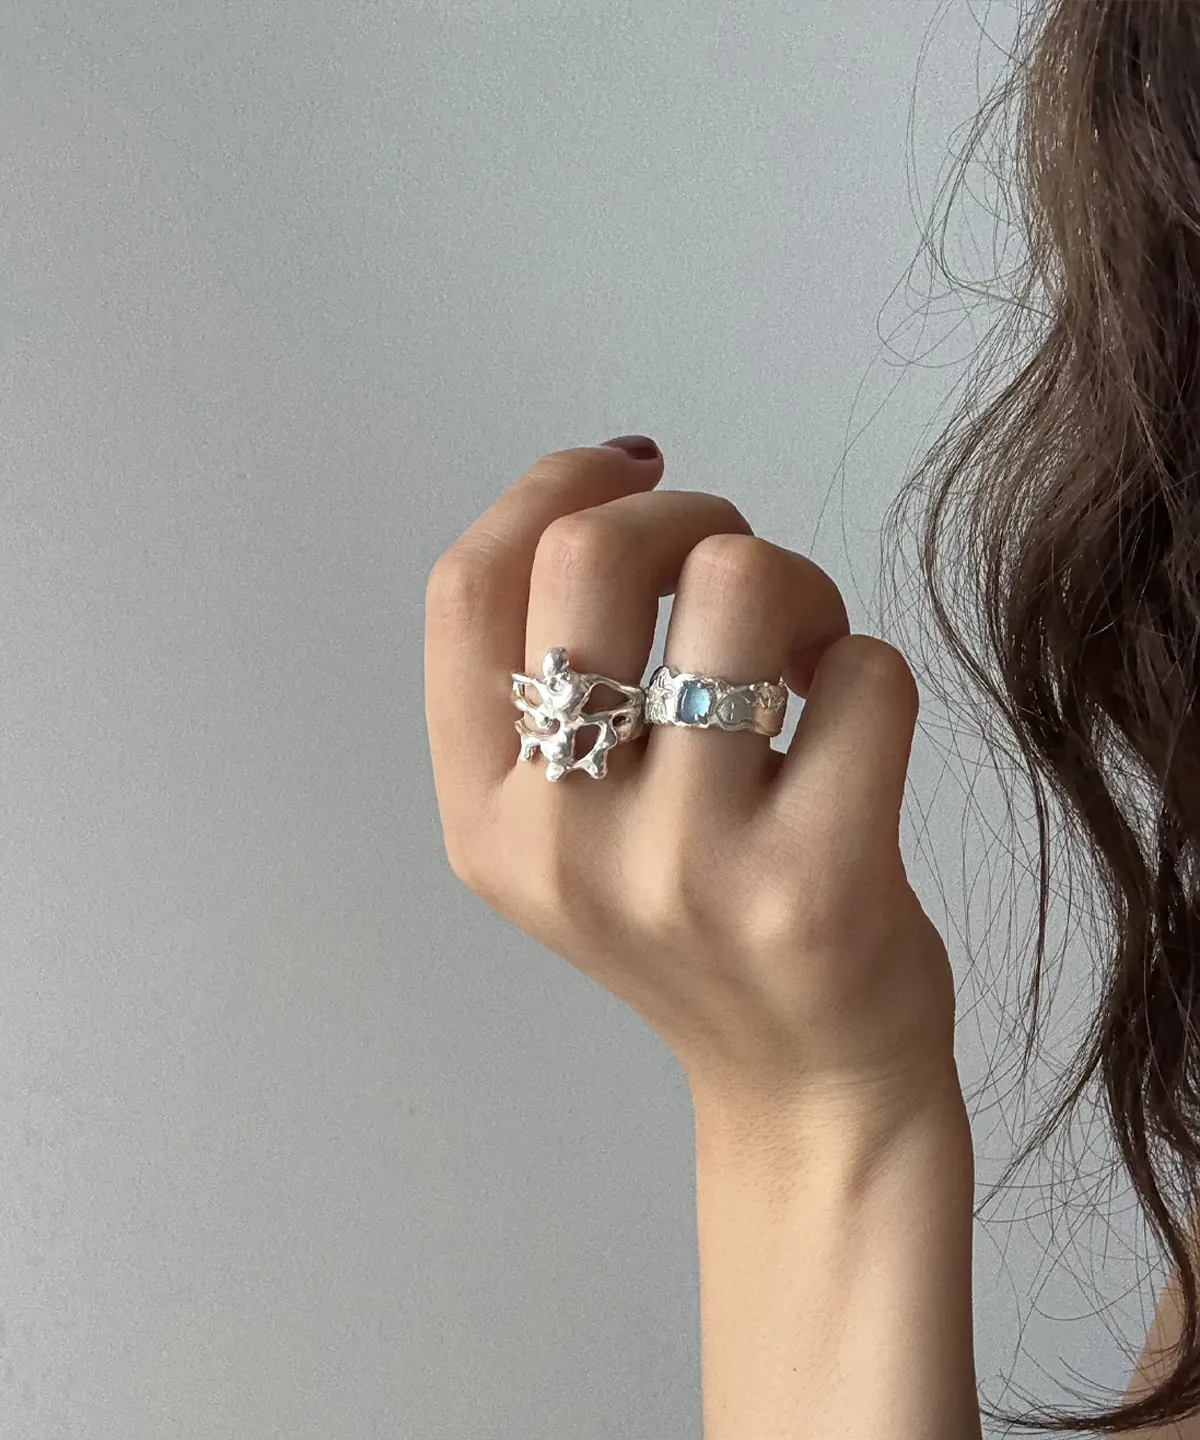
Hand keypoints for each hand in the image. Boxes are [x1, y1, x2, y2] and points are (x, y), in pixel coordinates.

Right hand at [424, 442, 959, 1122]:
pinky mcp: (813, 886)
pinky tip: (852, 737)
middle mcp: (562, 846)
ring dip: (797, 585)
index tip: (625, 470)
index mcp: (484, 821)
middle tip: (736, 574)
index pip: (465, 589)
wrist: (803, 1078)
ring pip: (741, 584)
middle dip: (689, 516)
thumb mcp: (571, 830)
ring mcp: (684, 870)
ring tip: (805, 657)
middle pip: (594, 556)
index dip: (548, 486)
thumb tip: (612, 476)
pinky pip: (865, 670)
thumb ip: (551, 686)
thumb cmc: (696, 921)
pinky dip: (870, 671)